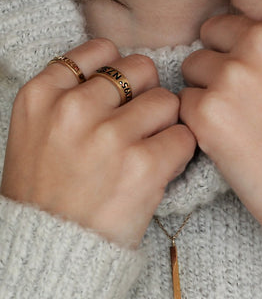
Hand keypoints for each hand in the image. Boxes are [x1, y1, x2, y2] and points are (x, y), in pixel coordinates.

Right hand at [0, 39, 195, 247]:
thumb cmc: (50, 194)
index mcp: (42, 94)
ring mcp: (110, 135)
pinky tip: (163, 170)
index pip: (101, 50)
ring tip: (152, 151)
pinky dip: (181, 153)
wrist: (54, 248)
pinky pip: (184, 137)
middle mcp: (75, 108)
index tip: (123, 97)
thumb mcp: (39, 133)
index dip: (120, 73)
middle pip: (142, 69)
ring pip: (168, 101)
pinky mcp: (143, 165)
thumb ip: (70, 97)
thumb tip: (124, 78)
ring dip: (167, 125)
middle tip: (142, 126)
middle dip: (148, 94)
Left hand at [181, 0, 261, 250]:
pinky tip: (227, 143)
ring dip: (207, 91)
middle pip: (213, 31)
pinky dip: (199, 122)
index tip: (235, 33)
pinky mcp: (207, 115)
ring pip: (193, 68)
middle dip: (221, 57)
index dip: (237, 12)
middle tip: (240, 95)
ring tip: (237, 124)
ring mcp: (232, 76)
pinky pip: (185, 104)